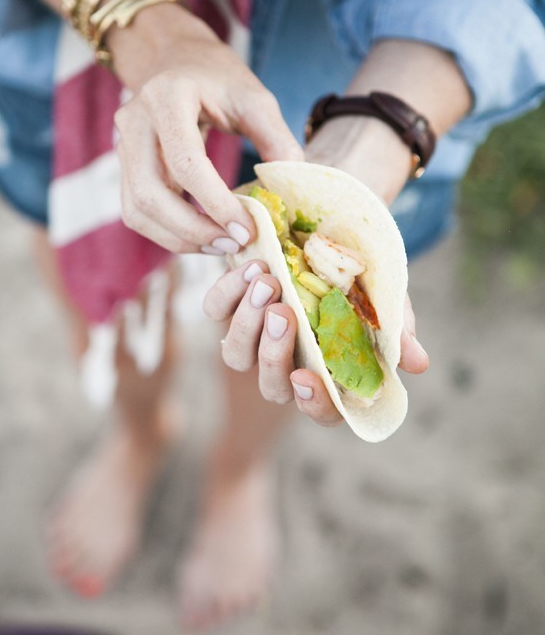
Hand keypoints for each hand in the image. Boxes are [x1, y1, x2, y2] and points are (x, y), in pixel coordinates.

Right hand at [112, 5, 302, 253]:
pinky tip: (201, 236)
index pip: (185, 162)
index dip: (215, 203)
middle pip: (150, 193)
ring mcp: (122, 145)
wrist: (174, 58)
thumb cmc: (217, 77)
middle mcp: (135, 121)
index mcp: (167, 97)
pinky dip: (167, 233)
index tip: (247, 228)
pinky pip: (137, 212)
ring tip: (219, 245)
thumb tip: (290, 184)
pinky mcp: (124, 167)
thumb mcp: (254, 97)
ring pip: (138, 209)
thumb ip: (275, 138)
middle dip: (192, 230)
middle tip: (233, 244)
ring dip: (178, 238)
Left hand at [204, 261, 428, 426]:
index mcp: (329, 371)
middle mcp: (289, 361)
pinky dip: (228, 292)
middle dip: (274, 352)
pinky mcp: (230, 304)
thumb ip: (397, 331)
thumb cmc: (365, 273)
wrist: (335, 223)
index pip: (322, 410)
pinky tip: (250, 267)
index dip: (314, 403)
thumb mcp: (387, 298)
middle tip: (283, 312)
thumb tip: (418, 363)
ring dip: (248, 323)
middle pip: (271, 385)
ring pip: (237, 354)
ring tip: (267, 281)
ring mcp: (255, 336)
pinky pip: (216, 311)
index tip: (307, 378)